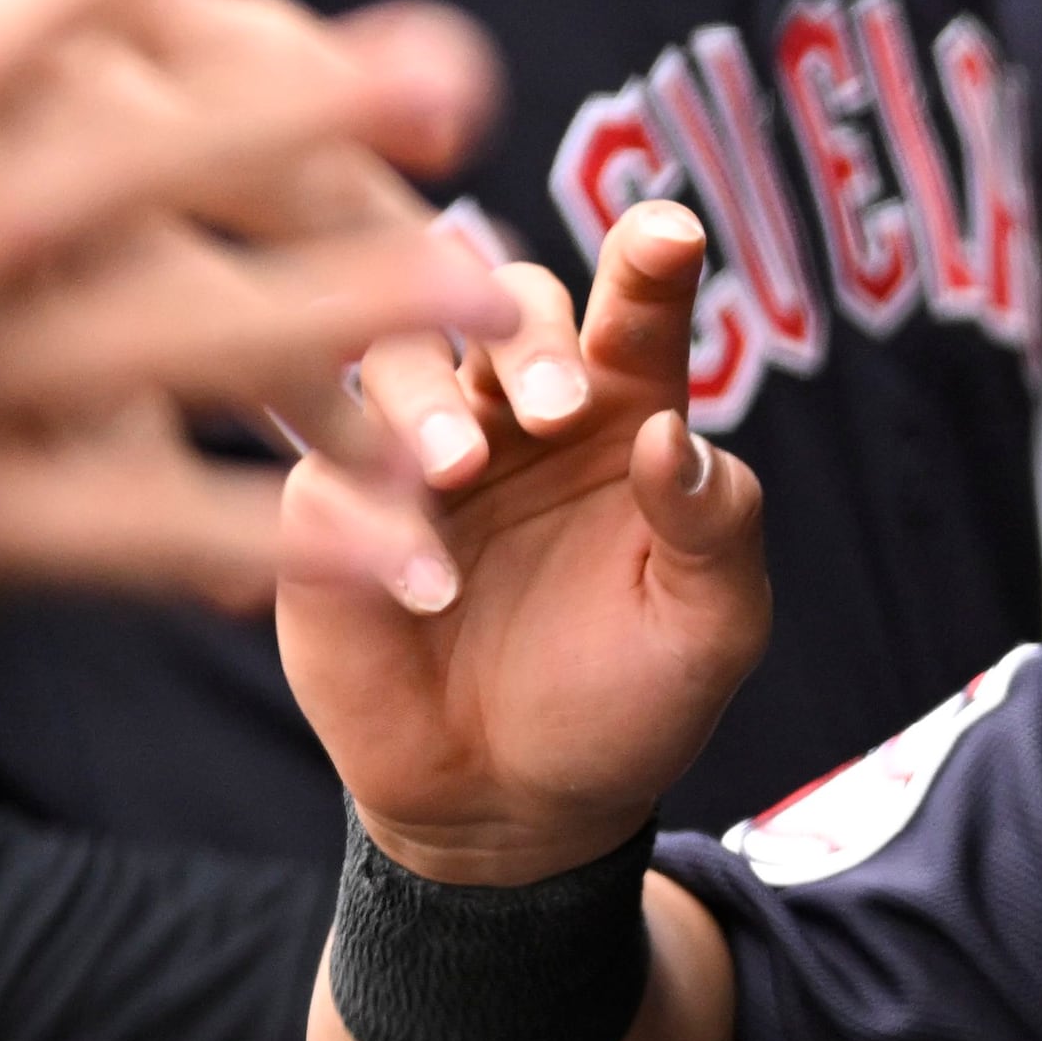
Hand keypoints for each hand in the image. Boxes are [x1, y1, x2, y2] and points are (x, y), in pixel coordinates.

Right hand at [280, 205, 769, 885]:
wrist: (517, 805)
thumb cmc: (629, 696)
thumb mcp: (710, 624)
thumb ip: (714, 525)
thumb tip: (672, 436)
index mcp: (620, 411)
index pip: (636, 314)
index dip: (651, 267)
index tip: (670, 235)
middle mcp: (513, 409)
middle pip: (501, 301)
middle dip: (528, 333)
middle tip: (556, 408)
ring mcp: (412, 450)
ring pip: (391, 354)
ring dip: (426, 395)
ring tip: (460, 470)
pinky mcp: (331, 513)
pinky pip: (326, 471)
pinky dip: (368, 511)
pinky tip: (422, 586)